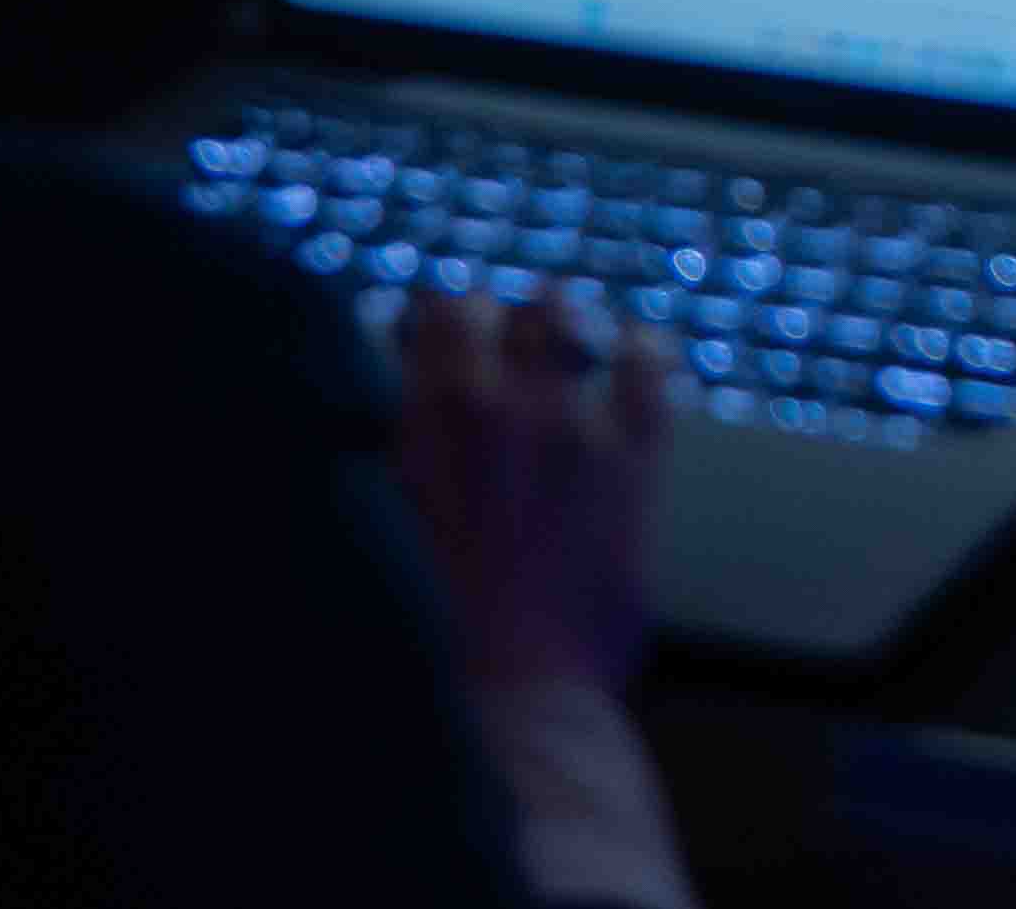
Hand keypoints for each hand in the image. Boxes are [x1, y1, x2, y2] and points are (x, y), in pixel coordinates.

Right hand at [389, 285, 670, 705]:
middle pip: (511, 306)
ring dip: (570, 332)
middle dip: (510, 324)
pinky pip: (650, 366)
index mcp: (417, 423)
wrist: (506, 708)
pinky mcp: (632, 462)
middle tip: (507, 359)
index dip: (447, 323)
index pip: (441, 309)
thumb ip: (376, 466)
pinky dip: (641, 358)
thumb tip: (371, 431)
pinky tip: (632, 372)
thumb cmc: (420, 644)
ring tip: (566, 357)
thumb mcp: (364, 538)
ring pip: (577, 320)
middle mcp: (495, 406)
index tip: (447, 344)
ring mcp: (571, 428)